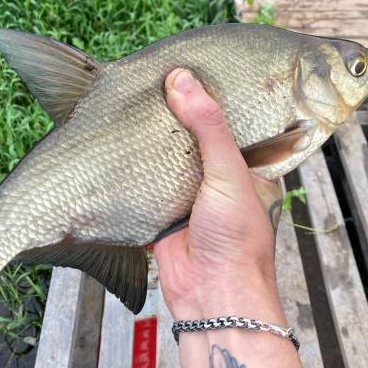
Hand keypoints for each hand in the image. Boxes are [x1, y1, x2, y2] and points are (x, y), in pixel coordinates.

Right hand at [155, 68, 284, 320]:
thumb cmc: (237, 240)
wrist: (212, 299)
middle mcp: (219, 178)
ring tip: (132, 103)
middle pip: (194, 138)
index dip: (212, 97)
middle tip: (152, 81)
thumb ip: (208, 127)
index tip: (190, 68)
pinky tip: (119, 144)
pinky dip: (134, 170)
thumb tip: (181, 80)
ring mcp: (190, 196)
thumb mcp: (229, 173)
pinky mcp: (163, 212)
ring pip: (169, 159)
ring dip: (154, 142)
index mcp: (248, 165)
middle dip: (176, 117)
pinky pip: (147, 184)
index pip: (230, 120)